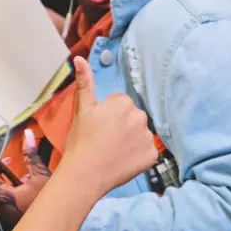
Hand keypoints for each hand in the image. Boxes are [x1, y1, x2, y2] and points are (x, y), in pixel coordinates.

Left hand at [0, 129, 50, 225]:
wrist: (57, 224)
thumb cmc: (48, 200)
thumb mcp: (41, 175)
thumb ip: (31, 154)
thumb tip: (27, 134)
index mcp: (2, 195)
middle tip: (0, 158)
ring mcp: (3, 213)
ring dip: (0, 179)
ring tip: (9, 166)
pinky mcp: (10, 218)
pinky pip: (1, 199)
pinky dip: (4, 188)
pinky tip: (16, 183)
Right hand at [63, 57, 157, 196]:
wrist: (86, 173)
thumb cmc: (81, 140)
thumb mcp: (81, 109)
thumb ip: (85, 82)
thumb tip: (79, 57)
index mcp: (123, 103)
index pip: (119, 102)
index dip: (107, 114)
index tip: (97, 126)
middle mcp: (140, 117)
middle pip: (132, 116)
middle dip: (121, 124)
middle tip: (104, 138)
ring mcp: (148, 138)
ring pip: (140, 132)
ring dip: (130, 138)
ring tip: (112, 150)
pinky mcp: (152, 156)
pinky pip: (147, 150)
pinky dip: (137, 154)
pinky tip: (123, 160)